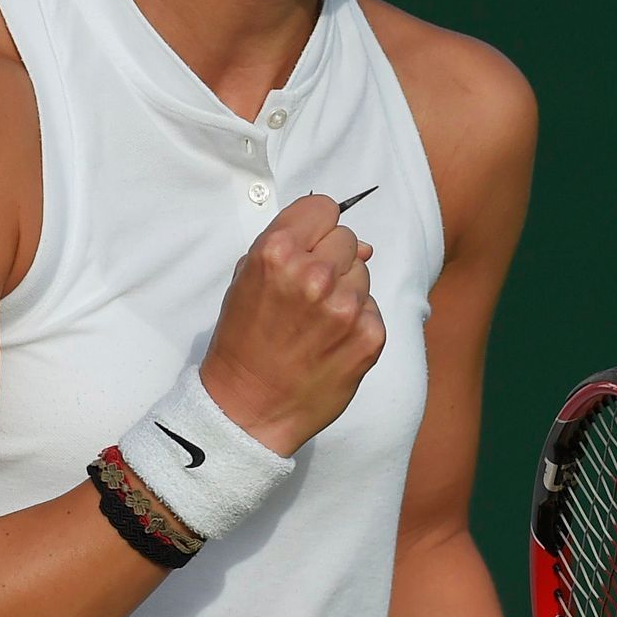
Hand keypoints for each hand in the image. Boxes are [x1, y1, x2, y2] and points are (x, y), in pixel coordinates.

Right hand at [200, 193, 383, 456]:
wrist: (248, 408)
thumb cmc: (243, 344)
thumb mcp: (247, 281)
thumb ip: (292, 248)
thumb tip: (359, 244)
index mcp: (276, 253)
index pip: (323, 208)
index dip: (316, 228)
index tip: (310, 248)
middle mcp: (313, 275)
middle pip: (347, 240)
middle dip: (331, 261)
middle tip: (308, 296)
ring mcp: (345, 307)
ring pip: (363, 274)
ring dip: (345, 293)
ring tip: (316, 323)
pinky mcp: (369, 336)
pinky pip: (373, 309)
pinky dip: (357, 323)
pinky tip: (330, 343)